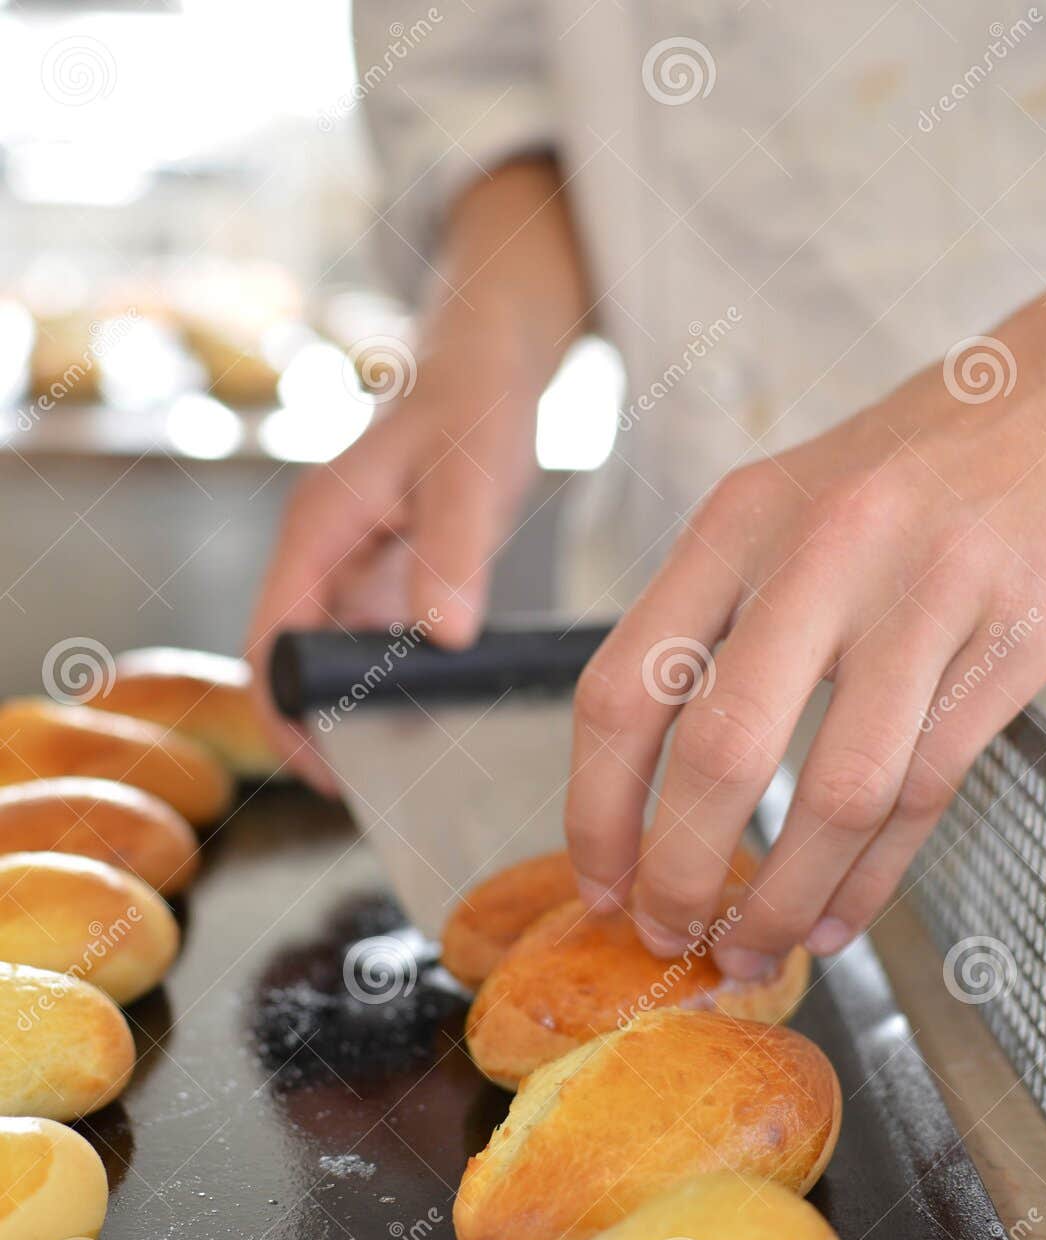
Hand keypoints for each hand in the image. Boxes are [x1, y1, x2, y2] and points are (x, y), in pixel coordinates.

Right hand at [246, 351, 538, 789]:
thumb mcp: (471, 479)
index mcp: (317, 528)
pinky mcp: (381, 569)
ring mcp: (347, 561)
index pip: (270, 641)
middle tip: (366, 785)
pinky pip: (370, 640)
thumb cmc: (475, 405)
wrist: (490, 362)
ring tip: (400, 763)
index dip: (284, 712)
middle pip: (289, 659)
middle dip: (314, 725)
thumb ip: (453, 555)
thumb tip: (440, 636)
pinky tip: (431, 712)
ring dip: (352, 709)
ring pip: (330, 656)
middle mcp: (320, 549)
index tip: (323, 769)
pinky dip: (390, 681)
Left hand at [566, 294, 1045, 972]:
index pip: (623, 688)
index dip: (595, 811)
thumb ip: (706, 625)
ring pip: (838, 792)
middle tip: (667, 934)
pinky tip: (835, 916)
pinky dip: (871, 878)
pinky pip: (925, 792)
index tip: (596, 883)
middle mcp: (823, 551)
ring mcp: (926, 595)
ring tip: (754, 948)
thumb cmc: (897, 477)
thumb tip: (642, 795)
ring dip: (784, 897)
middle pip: (721, 752)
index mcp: (736, 523)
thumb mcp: (776, 514)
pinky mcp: (1011, 641)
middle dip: (680, 873)